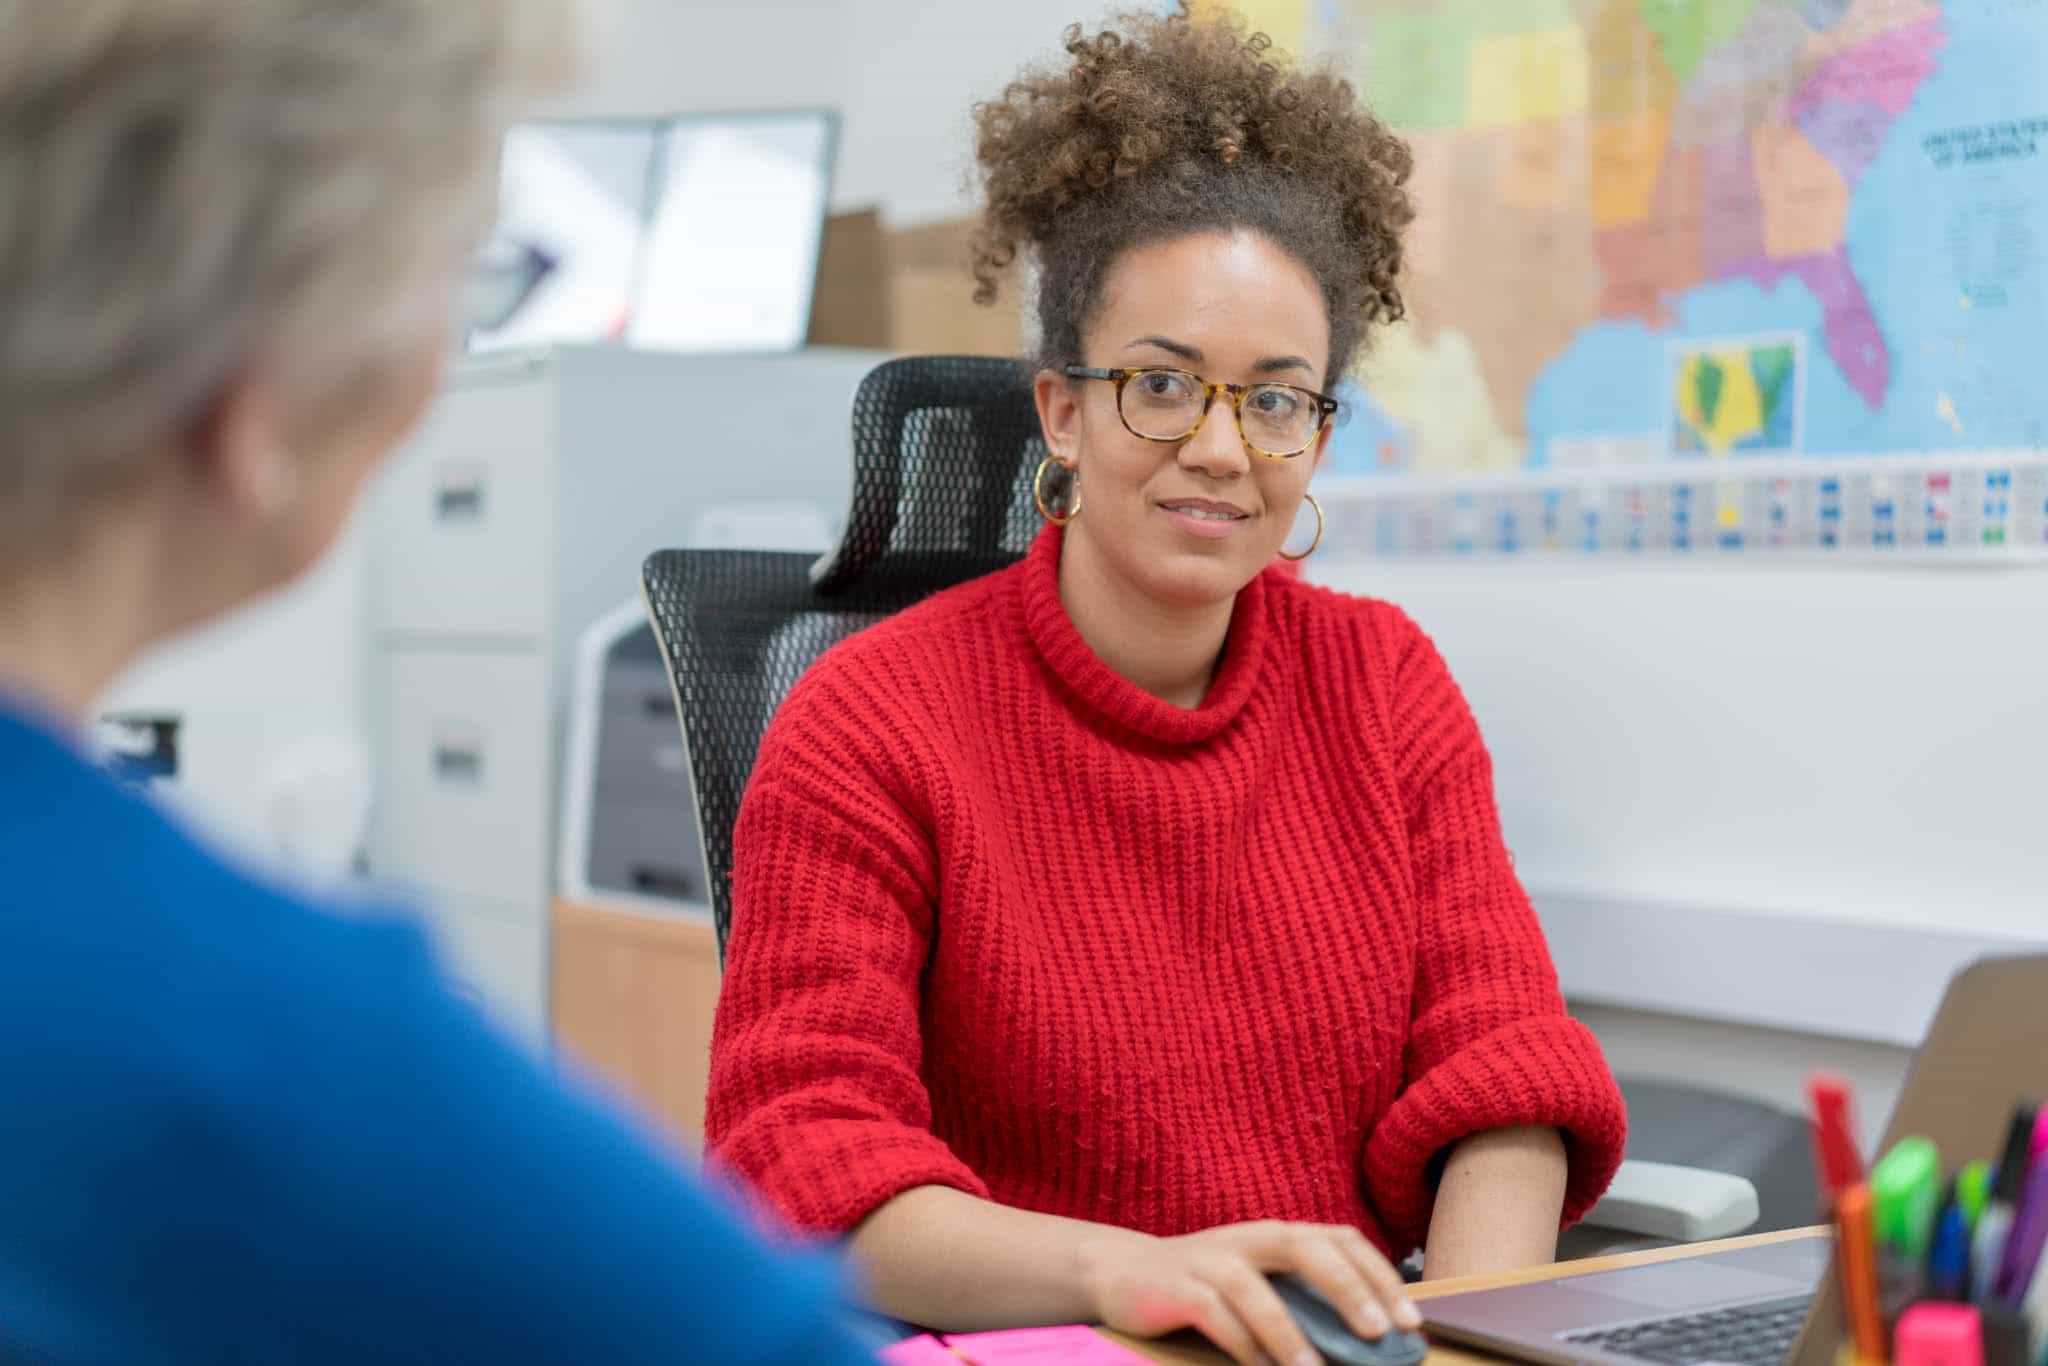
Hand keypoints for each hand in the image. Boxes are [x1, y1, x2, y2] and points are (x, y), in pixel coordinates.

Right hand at [1081, 1220, 1421, 1365]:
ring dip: (1288, 1333)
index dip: (1379, 1275)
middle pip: (1305, 1248)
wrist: (1122, 1274)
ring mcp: (1210, 1259)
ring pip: (1255, 1289)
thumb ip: (1305, 1304)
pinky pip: (1214, 1313)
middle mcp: (1249, 1238)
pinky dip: (1241, 1343)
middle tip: (1376, 1331)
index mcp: (1278, 1235)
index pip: (1341, 1239)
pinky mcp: (1177, 1286)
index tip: (1409, 1320)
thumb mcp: (1261, 1285)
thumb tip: (1368, 1345)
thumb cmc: (1207, 1286)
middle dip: (1346, 1287)